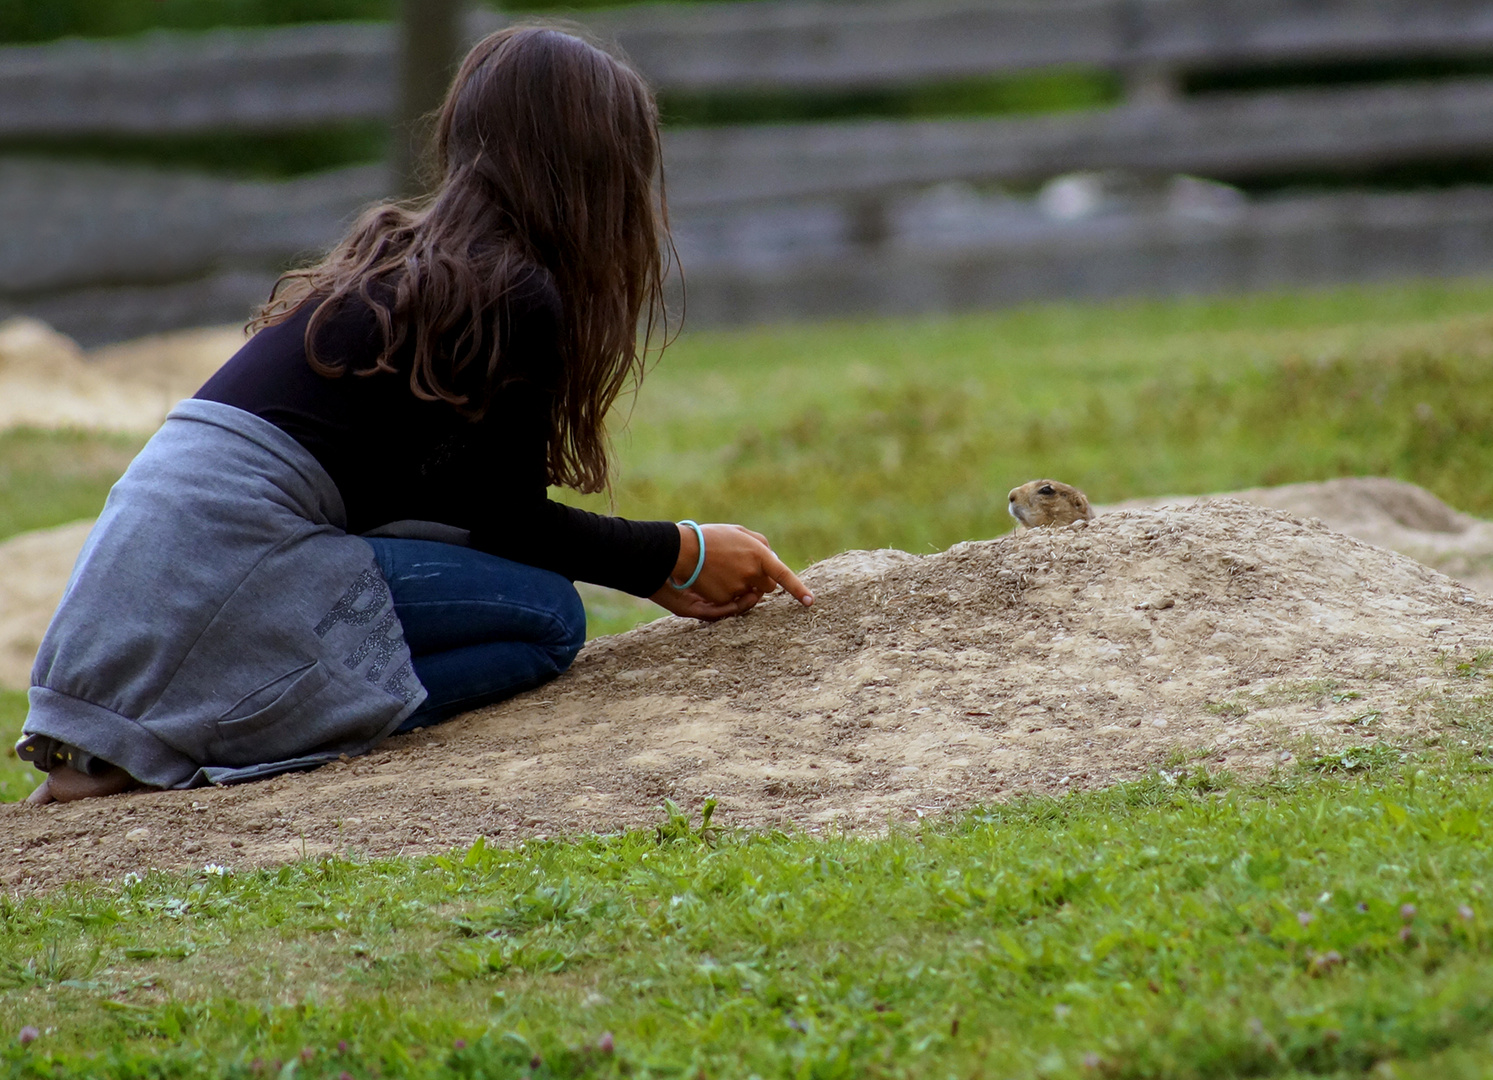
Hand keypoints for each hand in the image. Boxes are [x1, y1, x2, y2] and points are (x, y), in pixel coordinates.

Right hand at [655, 522, 812, 620]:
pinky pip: (733, 601)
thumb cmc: (711, 537)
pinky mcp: (725, 599)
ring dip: (743, 586)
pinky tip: (714, 580)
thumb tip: (774, 557)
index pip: (784, 575)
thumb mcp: (739, 532)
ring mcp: (739, 588)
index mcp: (759, 554)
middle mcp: (752, 573)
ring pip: (750, 594)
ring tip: (723, 571)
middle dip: (761, 582)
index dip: (799, 590)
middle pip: (768, 587)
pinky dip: (727, 593)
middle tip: (744, 570)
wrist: (683, 550)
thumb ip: (761, 544)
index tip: (811, 602)